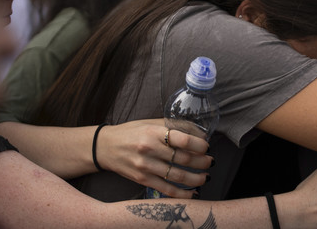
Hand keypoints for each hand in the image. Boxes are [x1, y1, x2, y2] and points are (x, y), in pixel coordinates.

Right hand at [97, 118, 212, 197]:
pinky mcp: (142, 179)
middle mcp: (150, 149)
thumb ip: (175, 126)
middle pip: (183, 159)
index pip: (183, 140)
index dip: (200, 145)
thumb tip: (200, 134)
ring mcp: (145, 166)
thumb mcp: (152, 122)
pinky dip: (182, 193)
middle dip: (202, 162)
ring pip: (178, 176)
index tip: (207, 147)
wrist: (105, 147)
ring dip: (197, 178)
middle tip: (211, 161)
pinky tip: (193, 192)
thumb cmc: (132, 132)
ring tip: (205, 176)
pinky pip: (167, 189)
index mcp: (154, 132)